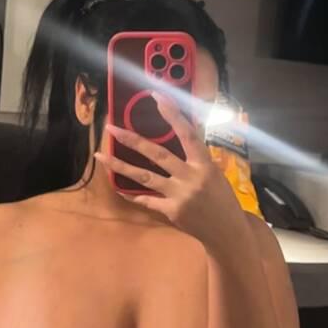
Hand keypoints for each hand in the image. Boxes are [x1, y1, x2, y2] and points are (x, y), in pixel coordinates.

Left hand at [96, 95, 246, 245]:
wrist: (227, 231)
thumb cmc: (223, 198)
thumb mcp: (215, 174)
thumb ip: (196, 159)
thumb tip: (182, 136)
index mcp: (205, 164)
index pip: (187, 133)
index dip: (172, 114)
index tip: (157, 96)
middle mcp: (190, 177)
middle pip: (157, 154)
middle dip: (132, 140)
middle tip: (112, 128)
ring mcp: (178, 195)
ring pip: (144, 177)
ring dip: (120, 166)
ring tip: (100, 156)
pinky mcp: (171, 212)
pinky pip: (147, 200)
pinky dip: (133, 194)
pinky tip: (118, 188)